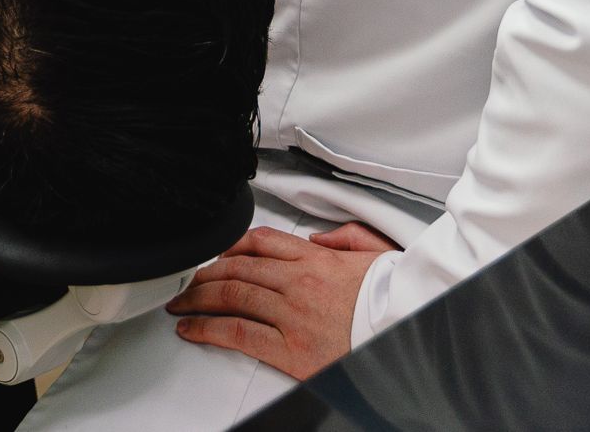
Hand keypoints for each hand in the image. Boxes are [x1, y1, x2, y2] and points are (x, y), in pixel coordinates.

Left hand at [164, 222, 395, 380]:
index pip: (260, 242)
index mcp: (316, 260)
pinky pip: (239, 333)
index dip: (230, 247)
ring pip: (231, 296)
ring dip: (197, 298)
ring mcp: (292, 314)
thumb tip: (317, 239)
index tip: (214, 253)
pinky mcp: (291, 349)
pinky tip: (191, 328)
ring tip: (179, 303)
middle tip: (185, 280)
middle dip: (204, 273)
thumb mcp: (375, 254)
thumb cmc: (395, 301)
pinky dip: (208, 328)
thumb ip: (344, 239)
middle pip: (237, 268)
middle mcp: (298, 282)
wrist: (410, 333)